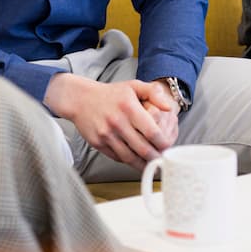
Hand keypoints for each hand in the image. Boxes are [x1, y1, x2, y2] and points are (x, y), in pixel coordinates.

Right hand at [44, 74, 176, 166]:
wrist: (81, 99)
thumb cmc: (110, 94)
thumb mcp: (133, 86)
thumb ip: (154, 93)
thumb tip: (169, 107)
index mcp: (129, 108)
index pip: (152, 132)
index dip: (163, 143)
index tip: (167, 146)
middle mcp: (117, 122)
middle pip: (142, 148)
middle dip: (155, 157)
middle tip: (163, 160)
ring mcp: (107, 135)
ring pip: (129, 157)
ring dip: (143, 164)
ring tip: (152, 165)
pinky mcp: (98, 144)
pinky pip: (117, 157)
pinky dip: (128, 161)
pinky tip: (136, 161)